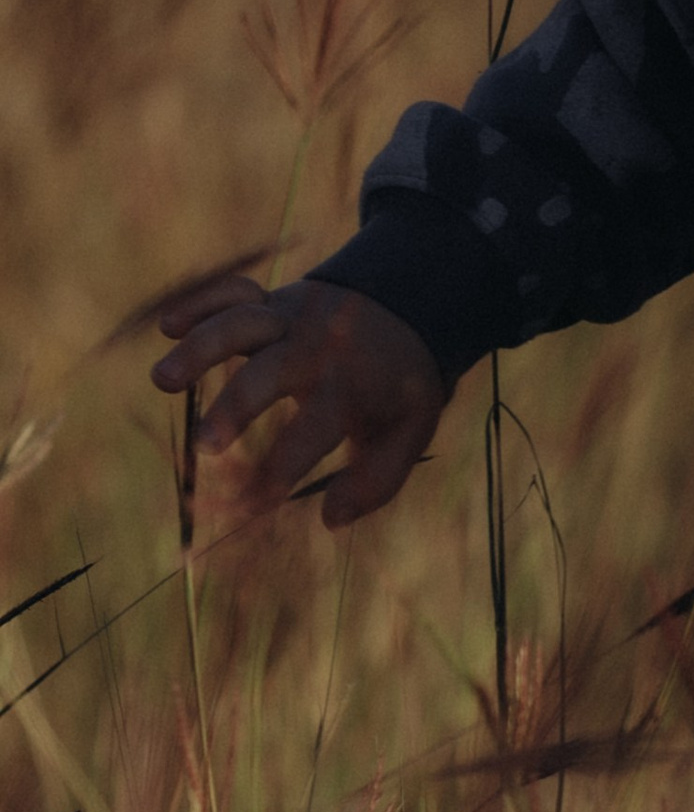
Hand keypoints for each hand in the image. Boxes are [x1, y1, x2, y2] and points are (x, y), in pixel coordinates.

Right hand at [150, 273, 445, 529]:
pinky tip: (168, 326)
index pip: (312, 431)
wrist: (413, 302)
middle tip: (206, 445)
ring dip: (201, 347)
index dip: (283, 468)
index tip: (254, 503)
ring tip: (162, 380)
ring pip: (242, 322)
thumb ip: (376, 480)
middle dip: (237, 405)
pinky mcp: (271, 299)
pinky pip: (234, 291)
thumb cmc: (399, 383)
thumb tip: (330, 519)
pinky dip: (203, 302)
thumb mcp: (411, 430)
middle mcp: (315, 349)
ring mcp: (290, 318)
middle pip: (270, 372)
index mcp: (350, 387)